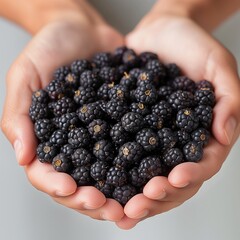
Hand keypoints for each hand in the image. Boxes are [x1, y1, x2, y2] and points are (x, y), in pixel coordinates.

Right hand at [1, 4, 123, 221]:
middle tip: (112, 209)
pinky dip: (140, 164)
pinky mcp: (122, 125)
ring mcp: (100, 137)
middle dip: (93, 200)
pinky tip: (152, 175)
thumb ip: (19, 115)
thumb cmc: (49, 48)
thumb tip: (23, 157)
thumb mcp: (26, 75)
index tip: (72, 189)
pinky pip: (131, 149)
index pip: (47, 173)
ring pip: (108, 174)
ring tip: (135, 204)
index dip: (57, 185)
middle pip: (80, 183)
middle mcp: (74, 144)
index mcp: (48, 139)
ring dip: (120, 193)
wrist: (82, 29)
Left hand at [116, 13, 239, 228]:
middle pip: (171, 179)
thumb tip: (225, 133)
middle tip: (138, 206)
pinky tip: (101, 185)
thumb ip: (227, 99)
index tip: (174, 180)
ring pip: (145, 174)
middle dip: (157, 195)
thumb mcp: (219, 66)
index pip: (202, 164)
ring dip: (134, 194)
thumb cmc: (194, 45)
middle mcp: (176, 142)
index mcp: (201, 133)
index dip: (190, 175)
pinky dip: (113, 172)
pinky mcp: (128, 129)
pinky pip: (121, 154)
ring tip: (122, 210)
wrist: (161, 32)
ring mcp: (151, 139)